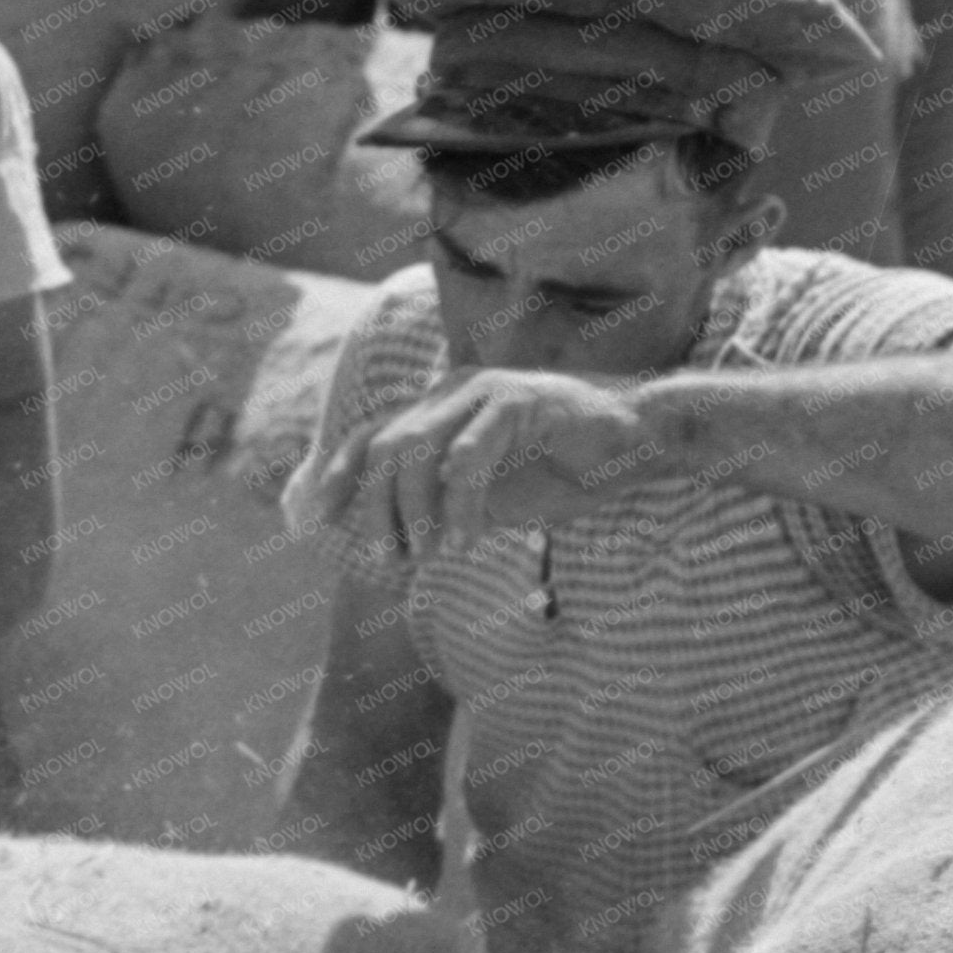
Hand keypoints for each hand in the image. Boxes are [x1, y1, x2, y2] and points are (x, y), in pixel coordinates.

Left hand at [306, 369, 661, 560]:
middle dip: (372, 510)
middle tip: (384, 562)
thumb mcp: (491, 499)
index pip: (369, 435)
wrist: (640, 443)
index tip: (312, 522)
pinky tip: (466, 542)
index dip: (335, 476)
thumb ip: (442, 510)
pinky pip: (468, 457)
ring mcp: (486, 391)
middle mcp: (455, 390)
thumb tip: (392, 547)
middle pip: (383, 446)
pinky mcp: (520, 402)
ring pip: (415, 448)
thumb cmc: (567, 470)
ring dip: (412, 511)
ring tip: (427, 556)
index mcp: (442, 407)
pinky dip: (459, 505)